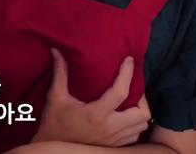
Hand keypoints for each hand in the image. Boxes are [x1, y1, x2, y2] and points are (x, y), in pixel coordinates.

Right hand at [32, 49, 150, 146]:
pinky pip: (135, 135)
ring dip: (140, 111)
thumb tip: (57, 51)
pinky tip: (125, 115)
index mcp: (96, 114)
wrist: (53, 150)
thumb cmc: (54, 122)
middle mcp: (109, 128)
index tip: (129, 60)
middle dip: (142, 98)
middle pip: (141, 113)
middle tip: (133, 86)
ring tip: (131, 100)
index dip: (127, 73)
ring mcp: (113, 140)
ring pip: (141, 125)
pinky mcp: (113, 147)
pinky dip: (135, 124)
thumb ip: (60, 73)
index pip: (121, 92)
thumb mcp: (55, 97)